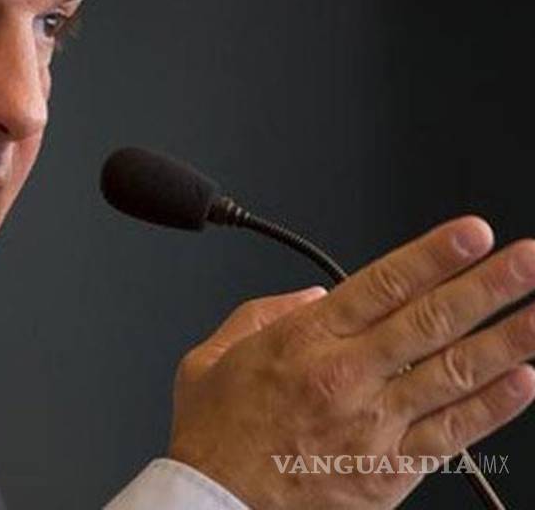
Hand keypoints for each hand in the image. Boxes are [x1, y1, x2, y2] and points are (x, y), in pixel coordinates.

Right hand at [168, 216, 534, 508]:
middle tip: (527, 259)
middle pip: (430, 321)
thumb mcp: (212, 356)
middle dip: (486, 286)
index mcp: (303, 342)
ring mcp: (374, 425)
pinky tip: (523, 381)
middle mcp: (346, 377)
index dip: (432, 255)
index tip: (471, 234)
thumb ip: (262, 315)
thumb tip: (312, 297)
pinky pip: (452, 433)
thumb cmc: (215, 434)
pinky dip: (491, 406)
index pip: (381, 285)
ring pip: (453, 373)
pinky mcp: (390, 470)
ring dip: (506, 341)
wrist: (216, 503)